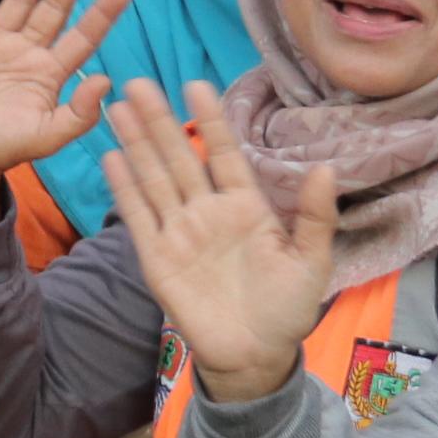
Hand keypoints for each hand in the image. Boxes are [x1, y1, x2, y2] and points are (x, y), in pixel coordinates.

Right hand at [98, 79, 337, 404]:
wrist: (256, 356)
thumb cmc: (287, 309)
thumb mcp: (312, 262)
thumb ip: (315, 217)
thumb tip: (326, 169)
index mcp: (245, 207)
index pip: (225, 154)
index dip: (210, 121)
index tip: (196, 85)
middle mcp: (207, 212)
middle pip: (179, 157)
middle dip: (159, 121)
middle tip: (139, 81)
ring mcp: (179, 232)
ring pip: (153, 178)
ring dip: (135, 144)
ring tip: (118, 107)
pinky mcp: (157, 258)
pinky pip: (138, 217)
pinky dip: (124, 188)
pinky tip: (111, 157)